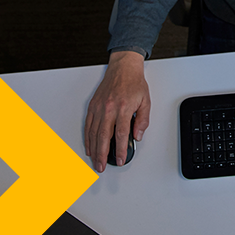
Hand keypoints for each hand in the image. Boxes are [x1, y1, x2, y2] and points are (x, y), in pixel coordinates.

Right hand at [83, 50, 149, 172]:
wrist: (123, 68)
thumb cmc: (134, 83)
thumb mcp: (146, 102)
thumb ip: (143, 121)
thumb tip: (138, 135)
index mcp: (123, 108)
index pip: (121, 134)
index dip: (120, 149)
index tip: (120, 159)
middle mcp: (109, 108)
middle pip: (103, 136)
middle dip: (102, 154)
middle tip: (102, 166)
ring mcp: (99, 107)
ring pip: (93, 132)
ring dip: (94, 149)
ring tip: (95, 161)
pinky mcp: (93, 106)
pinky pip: (88, 125)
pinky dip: (88, 137)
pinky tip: (89, 146)